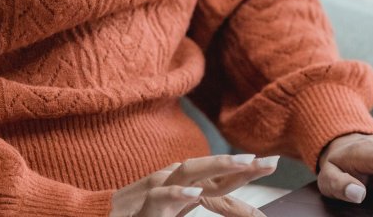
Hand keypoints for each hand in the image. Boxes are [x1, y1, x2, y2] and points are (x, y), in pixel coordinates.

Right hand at [109, 153, 279, 216]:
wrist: (101, 216)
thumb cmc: (142, 212)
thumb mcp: (178, 209)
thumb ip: (208, 202)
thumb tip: (235, 203)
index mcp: (183, 183)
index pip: (218, 175)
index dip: (244, 169)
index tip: (271, 163)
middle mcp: (172, 180)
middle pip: (209, 168)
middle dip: (238, 164)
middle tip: (268, 161)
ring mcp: (157, 189)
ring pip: (187, 171)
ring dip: (216, 166)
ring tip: (243, 165)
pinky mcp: (143, 206)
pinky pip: (160, 196)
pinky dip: (177, 193)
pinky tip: (195, 193)